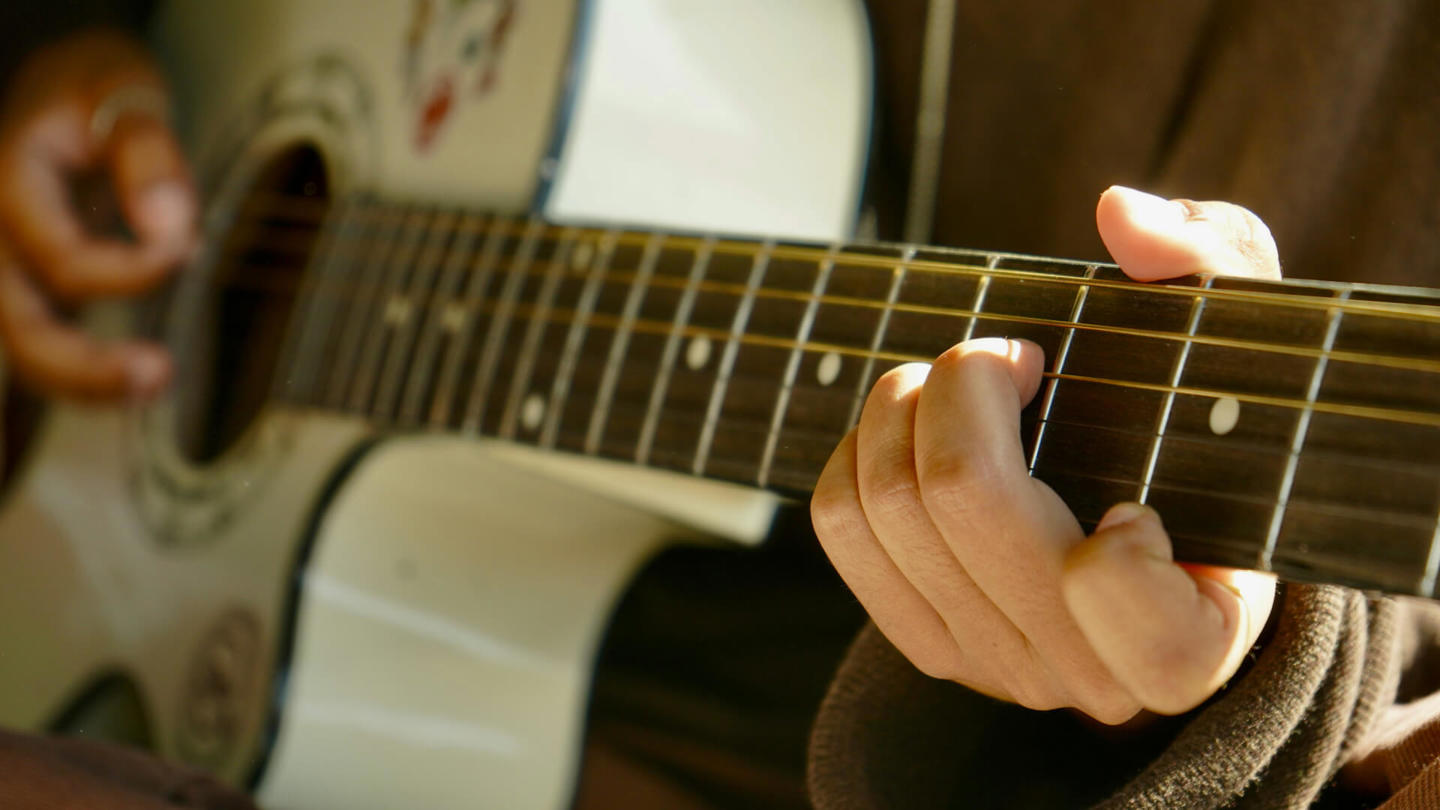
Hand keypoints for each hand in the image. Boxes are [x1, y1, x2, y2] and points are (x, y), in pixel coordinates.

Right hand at [0, 30, 196, 401]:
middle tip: (156, 373)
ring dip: (85, 380)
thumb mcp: (120, 92)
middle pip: (19, 324)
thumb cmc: (88, 88)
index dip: (129, 269)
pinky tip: (129, 382)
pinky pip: (39, 342)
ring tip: (152, 383)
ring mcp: (2, 266)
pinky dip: (81, 372)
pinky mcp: (23, 287)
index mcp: (5, 183)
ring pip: (23, 346)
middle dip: (84, 364)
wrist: (53, 83)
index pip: (61, 257)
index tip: (186, 253)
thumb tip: (171, 229)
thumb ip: (147, 156)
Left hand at [811, 186, 1280, 723]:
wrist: (1161, 535)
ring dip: (905, 402)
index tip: (1135, 500)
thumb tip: (1122, 218)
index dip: (1113, 539)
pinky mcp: (921, 638)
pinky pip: (839, 524)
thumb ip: (1211, 265)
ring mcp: (991, 663)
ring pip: (885, 504)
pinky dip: (861, 446)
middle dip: (967, 382)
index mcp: (1188, 642)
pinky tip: (916, 425)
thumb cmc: (1207, 437)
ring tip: (963, 382)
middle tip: (1012, 358)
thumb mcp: (1240, 340)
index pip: (1111, 592)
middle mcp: (1083, 676)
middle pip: (962, 495)